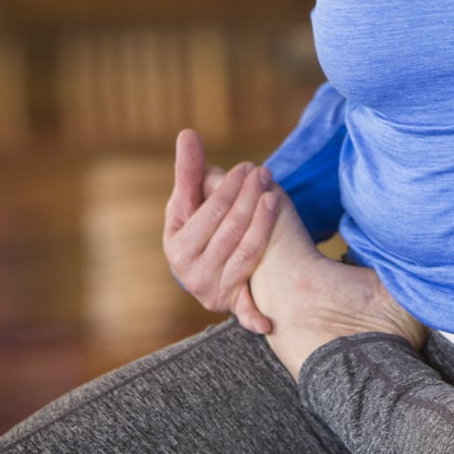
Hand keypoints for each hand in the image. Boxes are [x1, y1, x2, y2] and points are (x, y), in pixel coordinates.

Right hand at [163, 127, 279, 334]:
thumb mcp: (189, 201)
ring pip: (245, 254)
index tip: (248, 167)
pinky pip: (245, 310)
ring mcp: (211, 290)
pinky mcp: (231, 304)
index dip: (230, 188)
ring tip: (276, 195)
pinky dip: (254, 316)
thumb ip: (190, 170)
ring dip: (263, 224)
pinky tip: (269, 320)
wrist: (206, 268)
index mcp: (177, 244)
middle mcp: (190, 272)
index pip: (208, 211)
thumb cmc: (198, 226)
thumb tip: (188, 133)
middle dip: (249, 198)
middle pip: (229, 230)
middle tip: (265, 173)